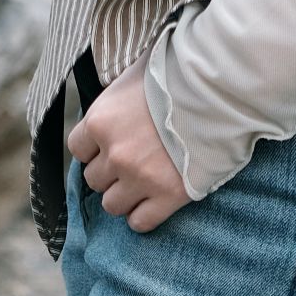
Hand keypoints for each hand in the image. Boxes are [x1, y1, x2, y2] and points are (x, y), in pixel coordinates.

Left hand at [67, 53, 189, 232]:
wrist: (218, 91)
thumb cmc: (177, 75)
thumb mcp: (135, 73)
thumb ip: (117, 96)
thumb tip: (116, 99)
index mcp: (101, 121)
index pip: (77, 149)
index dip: (93, 149)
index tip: (108, 145)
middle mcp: (115, 154)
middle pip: (94, 180)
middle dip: (109, 173)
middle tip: (131, 162)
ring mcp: (140, 179)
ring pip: (112, 205)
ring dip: (123, 197)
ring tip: (141, 183)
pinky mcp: (167, 196)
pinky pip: (140, 222)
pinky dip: (142, 216)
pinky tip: (152, 202)